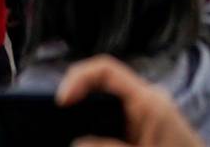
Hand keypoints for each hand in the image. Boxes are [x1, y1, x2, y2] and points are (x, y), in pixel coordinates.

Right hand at [56, 55, 201, 146]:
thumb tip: (77, 143)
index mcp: (148, 100)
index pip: (105, 69)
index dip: (77, 78)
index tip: (61, 102)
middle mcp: (148, 101)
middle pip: (102, 87)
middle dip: (79, 103)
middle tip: (60, 121)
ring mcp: (149, 114)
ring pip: (107, 106)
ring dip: (88, 118)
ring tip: (71, 132)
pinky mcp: (149, 130)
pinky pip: (117, 120)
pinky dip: (101, 128)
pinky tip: (92, 141)